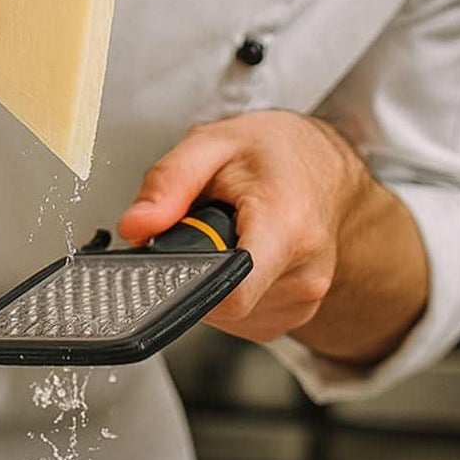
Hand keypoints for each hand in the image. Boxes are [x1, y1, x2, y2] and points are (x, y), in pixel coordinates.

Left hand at [117, 111, 428, 362]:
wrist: (325, 163)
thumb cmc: (276, 151)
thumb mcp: (213, 142)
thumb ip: (168, 182)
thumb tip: (134, 227)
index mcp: (286, 227)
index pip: (231, 294)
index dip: (187, 283)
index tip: (169, 259)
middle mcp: (303, 274)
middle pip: (218, 302)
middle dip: (194, 267)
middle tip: (203, 226)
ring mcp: (303, 301)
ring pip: (225, 313)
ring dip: (210, 278)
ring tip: (227, 235)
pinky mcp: (295, 315)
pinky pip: (240, 318)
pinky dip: (226, 289)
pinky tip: (238, 255)